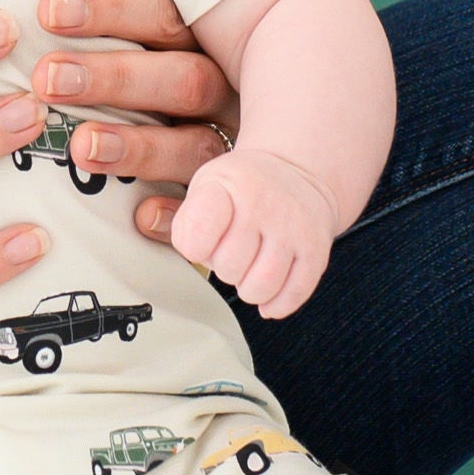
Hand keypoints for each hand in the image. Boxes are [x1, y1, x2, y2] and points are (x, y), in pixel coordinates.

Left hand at [27, 0, 240, 246]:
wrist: (241, 195)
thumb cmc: (148, 100)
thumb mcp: (144, 52)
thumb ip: (108, 36)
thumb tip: (27, 11)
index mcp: (204, 44)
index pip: (164, 16)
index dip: (109, 10)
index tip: (47, 11)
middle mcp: (226, 94)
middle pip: (184, 78)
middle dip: (113, 77)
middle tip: (46, 79)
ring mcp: (234, 151)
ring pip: (196, 145)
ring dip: (138, 146)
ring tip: (81, 147)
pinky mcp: (232, 206)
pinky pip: (215, 214)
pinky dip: (178, 214)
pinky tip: (140, 216)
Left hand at [168, 144, 337, 317]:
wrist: (296, 173)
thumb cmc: (242, 188)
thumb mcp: (205, 187)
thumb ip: (180, 218)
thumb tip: (156, 228)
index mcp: (229, 185)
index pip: (196, 238)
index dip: (195, 247)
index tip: (202, 239)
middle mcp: (265, 205)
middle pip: (228, 269)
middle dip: (224, 267)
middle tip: (232, 249)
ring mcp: (294, 229)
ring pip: (259, 288)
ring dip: (248, 288)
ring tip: (250, 267)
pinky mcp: (317, 252)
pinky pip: (291, 296)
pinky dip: (275, 302)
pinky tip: (269, 287)